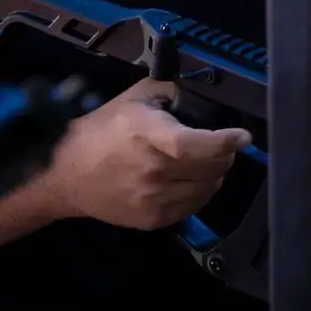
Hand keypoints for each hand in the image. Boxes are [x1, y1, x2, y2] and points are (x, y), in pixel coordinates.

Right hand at [42, 78, 249, 230]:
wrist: (67, 174)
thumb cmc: (102, 131)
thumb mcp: (135, 98)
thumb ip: (171, 91)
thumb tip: (206, 90)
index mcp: (146, 134)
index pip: (192, 144)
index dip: (223, 141)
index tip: (243, 136)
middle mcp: (152, 170)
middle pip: (211, 167)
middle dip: (225, 153)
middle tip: (220, 144)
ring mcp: (152, 198)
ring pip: (208, 188)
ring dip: (215, 173)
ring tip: (203, 161)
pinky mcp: (153, 219)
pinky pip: (194, 206)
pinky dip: (201, 191)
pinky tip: (189, 179)